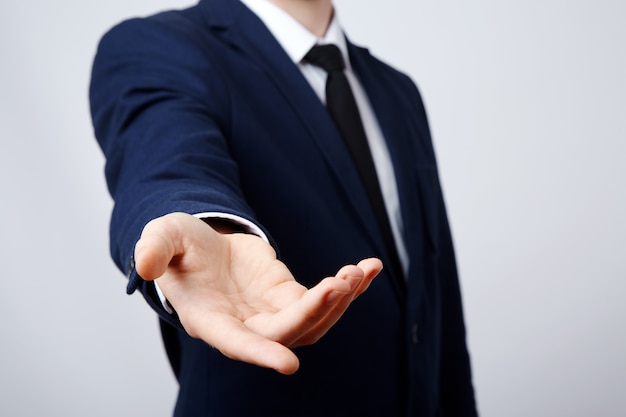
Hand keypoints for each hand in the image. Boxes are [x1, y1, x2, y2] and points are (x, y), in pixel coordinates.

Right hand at [134, 212, 381, 373]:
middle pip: (287, 332)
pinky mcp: (290, 295)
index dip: (260, 354)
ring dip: (340, 301)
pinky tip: (370, 267)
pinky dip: (349, 286)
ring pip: (313, 322)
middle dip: (316, 311)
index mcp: (210, 319)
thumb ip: (154, 249)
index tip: (289, 365)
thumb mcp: (163, 238)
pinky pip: (325, 298)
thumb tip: (144, 266)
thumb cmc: (178, 248)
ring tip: (362, 270)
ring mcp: (271, 313)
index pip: (236, 343)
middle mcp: (245, 325)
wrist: (203, 247)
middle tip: (341, 281)